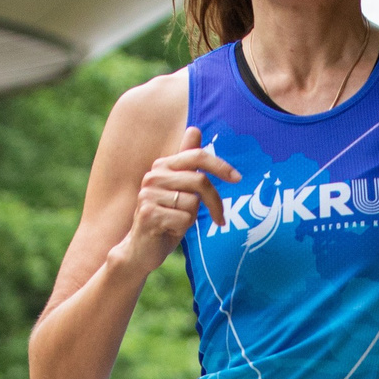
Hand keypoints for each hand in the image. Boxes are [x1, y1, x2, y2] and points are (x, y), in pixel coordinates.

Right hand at [120, 127, 239, 269]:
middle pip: (199, 181)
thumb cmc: (166, 218)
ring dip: (192, 218)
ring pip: (192, 203)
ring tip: (178, 222)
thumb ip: (187, 162)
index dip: (220, 165)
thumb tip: (195, 129)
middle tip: (220, 218)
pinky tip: (170, 230)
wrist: (141, 248)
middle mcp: (153, 176)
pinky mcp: (149, 214)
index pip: (196, 156)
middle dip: (215, 202)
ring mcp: (149, 195)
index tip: (237, 178)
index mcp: (162, 167)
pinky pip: (183, 219)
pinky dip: (183, 228)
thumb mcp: (179, 188)